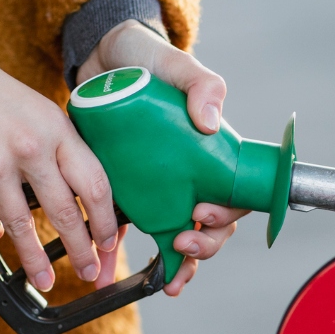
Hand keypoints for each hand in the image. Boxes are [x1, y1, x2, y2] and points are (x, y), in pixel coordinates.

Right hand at [0, 34, 117, 292]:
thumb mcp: (40, 111)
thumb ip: (62, 148)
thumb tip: (84, 193)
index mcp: (56, 130)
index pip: (94, 185)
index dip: (106, 221)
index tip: (110, 243)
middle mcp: (29, 148)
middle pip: (65, 213)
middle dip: (81, 251)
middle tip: (89, 273)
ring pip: (21, 227)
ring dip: (35, 260)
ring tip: (45, 279)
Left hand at [77, 20, 246, 294]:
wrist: (101, 56)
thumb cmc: (146, 57)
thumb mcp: (175, 63)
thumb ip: (201, 84)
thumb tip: (211, 121)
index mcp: (210, 152)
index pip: (233, 195)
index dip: (226, 215)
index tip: (204, 214)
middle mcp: (188, 174)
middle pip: (210, 225)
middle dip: (203, 245)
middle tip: (182, 241)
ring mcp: (158, 184)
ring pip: (177, 234)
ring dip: (177, 262)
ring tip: (166, 276)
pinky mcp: (124, 188)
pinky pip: (128, 228)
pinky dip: (122, 255)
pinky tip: (113, 270)